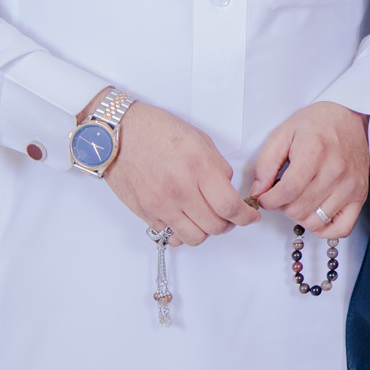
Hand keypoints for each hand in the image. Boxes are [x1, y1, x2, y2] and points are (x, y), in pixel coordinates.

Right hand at [98, 96, 257, 245]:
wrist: (118, 133)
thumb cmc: (157, 131)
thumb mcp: (199, 140)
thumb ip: (217, 168)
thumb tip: (227, 189)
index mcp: (198, 168)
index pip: (230, 206)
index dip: (246, 217)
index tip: (250, 217)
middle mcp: (180, 190)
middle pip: (215, 227)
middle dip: (229, 224)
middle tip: (229, 216)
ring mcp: (161, 205)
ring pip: (194, 238)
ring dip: (205, 231)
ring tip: (206, 219)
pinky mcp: (145, 213)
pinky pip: (169, 235)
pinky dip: (181, 232)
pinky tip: (184, 219)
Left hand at [249, 101, 369, 232]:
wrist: (348, 116)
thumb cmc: (316, 123)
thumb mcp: (282, 134)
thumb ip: (266, 164)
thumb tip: (258, 193)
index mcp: (315, 152)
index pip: (288, 192)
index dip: (269, 200)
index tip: (265, 197)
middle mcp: (336, 171)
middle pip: (299, 209)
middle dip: (283, 207)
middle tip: (282, 194)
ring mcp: (350, 185)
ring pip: (315, 221)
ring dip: (300, 216)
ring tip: (299, 200)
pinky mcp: (360, 194)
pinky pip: (342, 228)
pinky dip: (325, 228)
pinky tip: (315, 214)